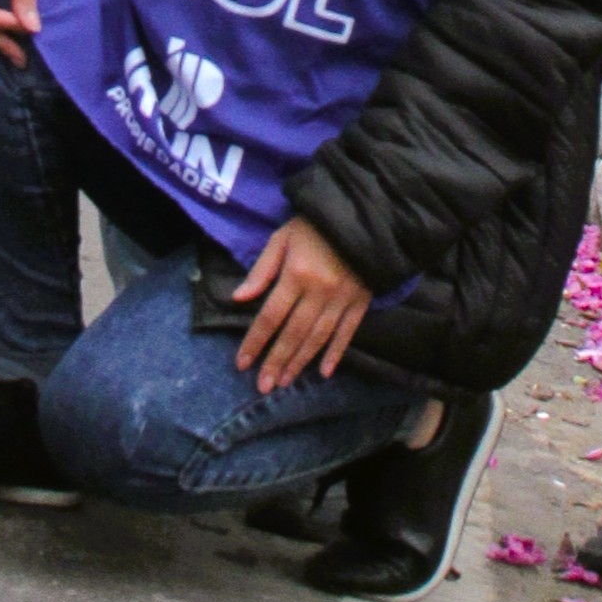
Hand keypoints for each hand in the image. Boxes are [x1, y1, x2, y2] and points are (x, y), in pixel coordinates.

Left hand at [230, 213, 371, 392]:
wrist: (363, 215)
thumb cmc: (315, 225)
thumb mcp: (282, 238)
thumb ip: (261, 270)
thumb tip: (238, 298)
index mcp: (296, 275)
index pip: (270, 316)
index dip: (255, 342)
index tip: (242, 363)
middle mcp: (319, 292)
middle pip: (293, 334)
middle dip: (276, 362)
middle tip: (264, 386)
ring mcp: (342, 299)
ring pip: (318, 338)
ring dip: (300, 362)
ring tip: (285, 381)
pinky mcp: (361, 302)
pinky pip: (347, 332)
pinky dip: (335, 353)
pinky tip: (324, 372)